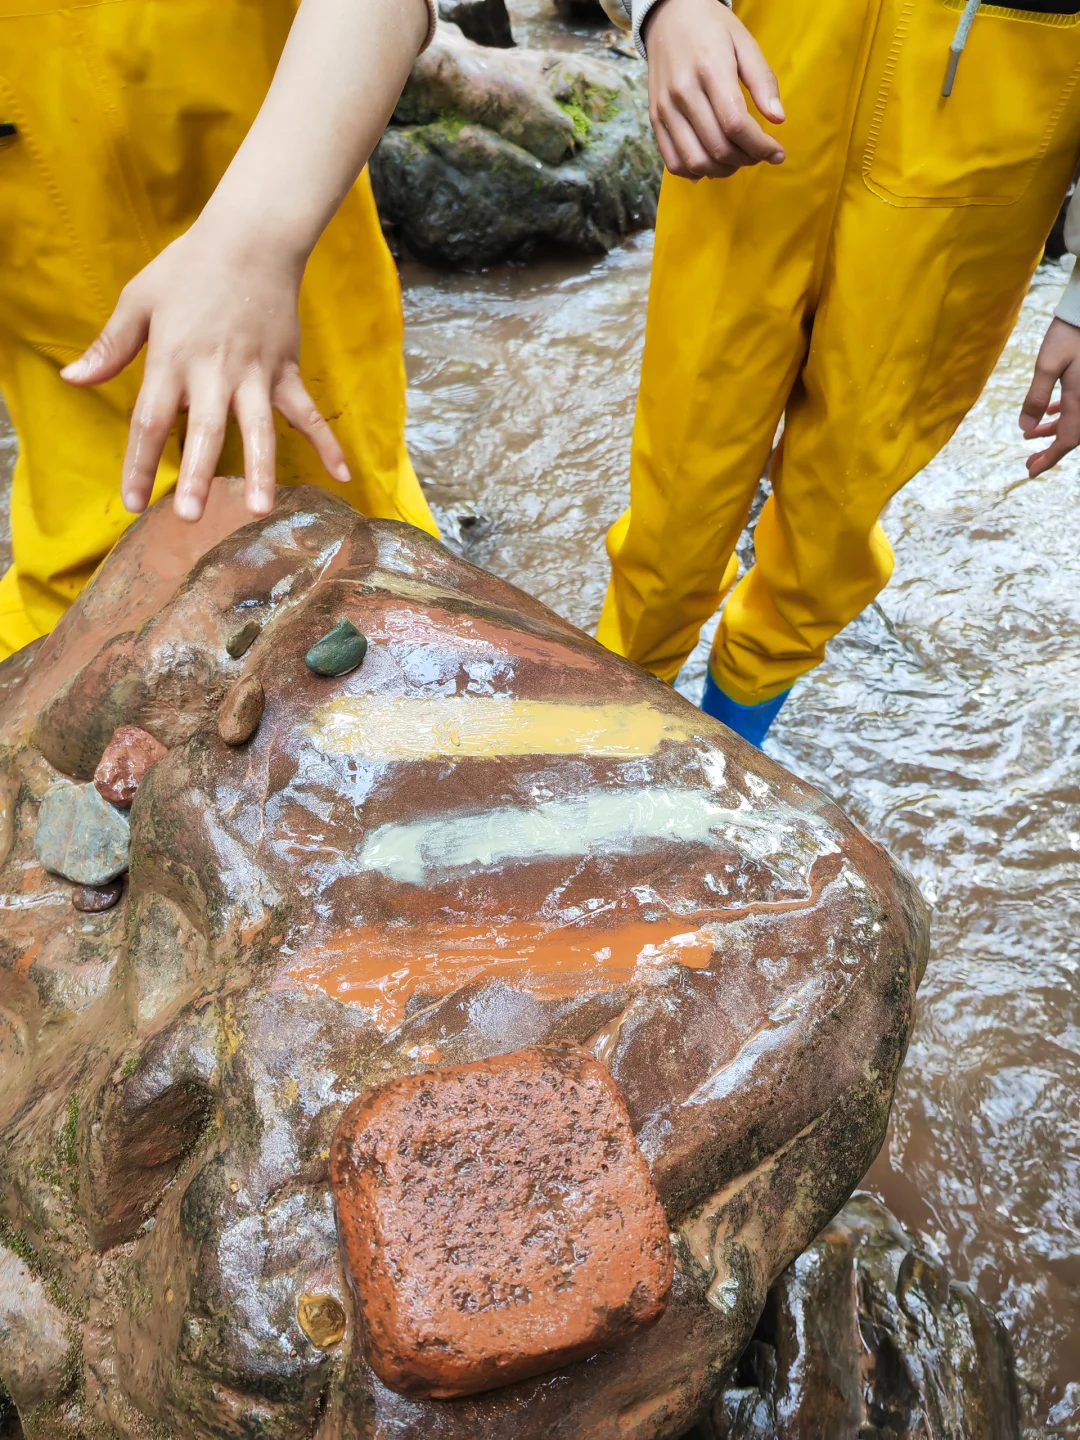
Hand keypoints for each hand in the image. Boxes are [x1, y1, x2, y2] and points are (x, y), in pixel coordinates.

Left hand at [61, 223, 348, 521]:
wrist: (251, 238)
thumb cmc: (190, 268)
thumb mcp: (138, 300)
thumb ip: (110, 346)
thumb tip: (73, 378)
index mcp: (172, 358)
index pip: (150, 420)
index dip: (139, 463)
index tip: (133, 501)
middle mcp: (214, 373)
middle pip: (203, 431)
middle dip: (198, 475)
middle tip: (192, 516)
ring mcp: (255, 374)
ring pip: (258, 429)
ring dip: (259, 470)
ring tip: (258, 509)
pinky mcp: (285, 371)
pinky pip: (306, 412)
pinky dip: (327, 443)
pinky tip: (341, 476)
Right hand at [643, 0, 784, 180]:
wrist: (668, 15)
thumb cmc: (712, 27)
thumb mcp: (744, 42)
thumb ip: (762, 80)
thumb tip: (778, 119)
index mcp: (710, 69)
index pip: (736, 124)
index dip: (760, 147)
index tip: (777, 153)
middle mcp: (683, 93)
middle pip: (718, 147)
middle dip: (746, 159)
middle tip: (760, 154)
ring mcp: (665, 109)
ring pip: (696, 161)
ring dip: (723, 170)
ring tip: (738, 160)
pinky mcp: (654, 119)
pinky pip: (673, 162)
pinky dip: (695, 172)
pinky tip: (712, 163)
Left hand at [1019, 316, 1079, 476]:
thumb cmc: (1070, 333)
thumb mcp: (1047, 364)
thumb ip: (1036, 397)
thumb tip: (1024, 427)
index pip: (1066, 441)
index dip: (1049, 459)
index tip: (1031, 472)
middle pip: (1072, 436)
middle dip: (1050, 450)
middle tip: (1029, 462)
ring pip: (1074, 422)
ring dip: (1053, 432)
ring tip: (1030, 437)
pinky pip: (1077, 407)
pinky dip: (1062, 415)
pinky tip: (1048, 414)